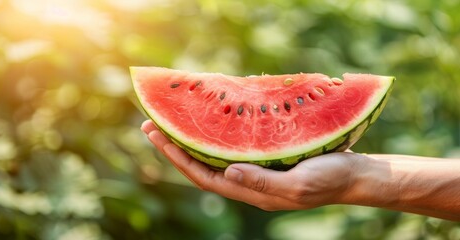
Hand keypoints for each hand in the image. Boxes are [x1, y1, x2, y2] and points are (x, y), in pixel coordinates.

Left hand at [140, 120, 367, 210]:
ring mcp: (256, 169)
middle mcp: (247, 182)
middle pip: (202, 165)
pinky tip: (210, 118)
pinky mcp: (266, 156)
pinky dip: (216, 133)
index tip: (156, 136)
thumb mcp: (298, 185)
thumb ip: (263, 183)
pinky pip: (233, 145)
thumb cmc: (330, 179)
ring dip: (191, 138)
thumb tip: (227, 172)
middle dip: (175, 147)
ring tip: (172, 119)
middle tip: (150, 126)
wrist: (354, 175)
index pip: (203, 176)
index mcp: (251, 192)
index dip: (178, 157)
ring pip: (214, 154)